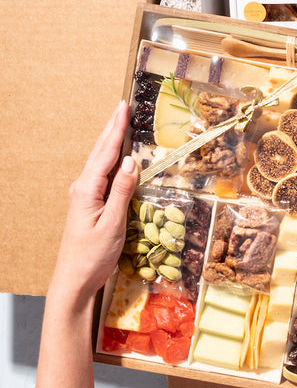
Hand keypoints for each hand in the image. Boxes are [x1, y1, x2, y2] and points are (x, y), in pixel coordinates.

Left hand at [49, 101, 137, 306]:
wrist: (74, 280)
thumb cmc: (93, 256)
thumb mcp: (112, 223)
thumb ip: (123, 191)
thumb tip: (132, 161)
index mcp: (88, 189)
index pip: (107, 153)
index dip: (116, 129)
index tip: (123, 107)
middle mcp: (84, 188)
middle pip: (101, 152)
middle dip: (112, 129)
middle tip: (122, 107)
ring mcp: (85, 196)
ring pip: (101, 162)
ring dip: (111, 142)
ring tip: (121, 125)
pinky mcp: (90, 205)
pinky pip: (104, 175)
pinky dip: (112, 160)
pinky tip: (119, 159)